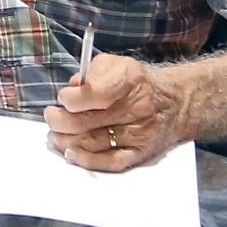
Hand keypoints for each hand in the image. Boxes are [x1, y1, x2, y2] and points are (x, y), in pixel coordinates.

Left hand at [43, 54, 187, 171]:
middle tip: (51, 118)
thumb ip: (91, 73)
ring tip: (54, 136)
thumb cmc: (136, 82)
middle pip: (89, 121)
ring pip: (95, 142)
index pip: (96, 93)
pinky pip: (111, 161)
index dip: (72, 99)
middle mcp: (137, 107)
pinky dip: (88, 160)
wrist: (176, 102)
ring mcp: (140, 132)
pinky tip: (72, 154)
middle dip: (61, 121)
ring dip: (67, 141)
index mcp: (129, 79)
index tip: (62, 98)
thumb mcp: (116, 64)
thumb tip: (71, 89)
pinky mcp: (141, 152)